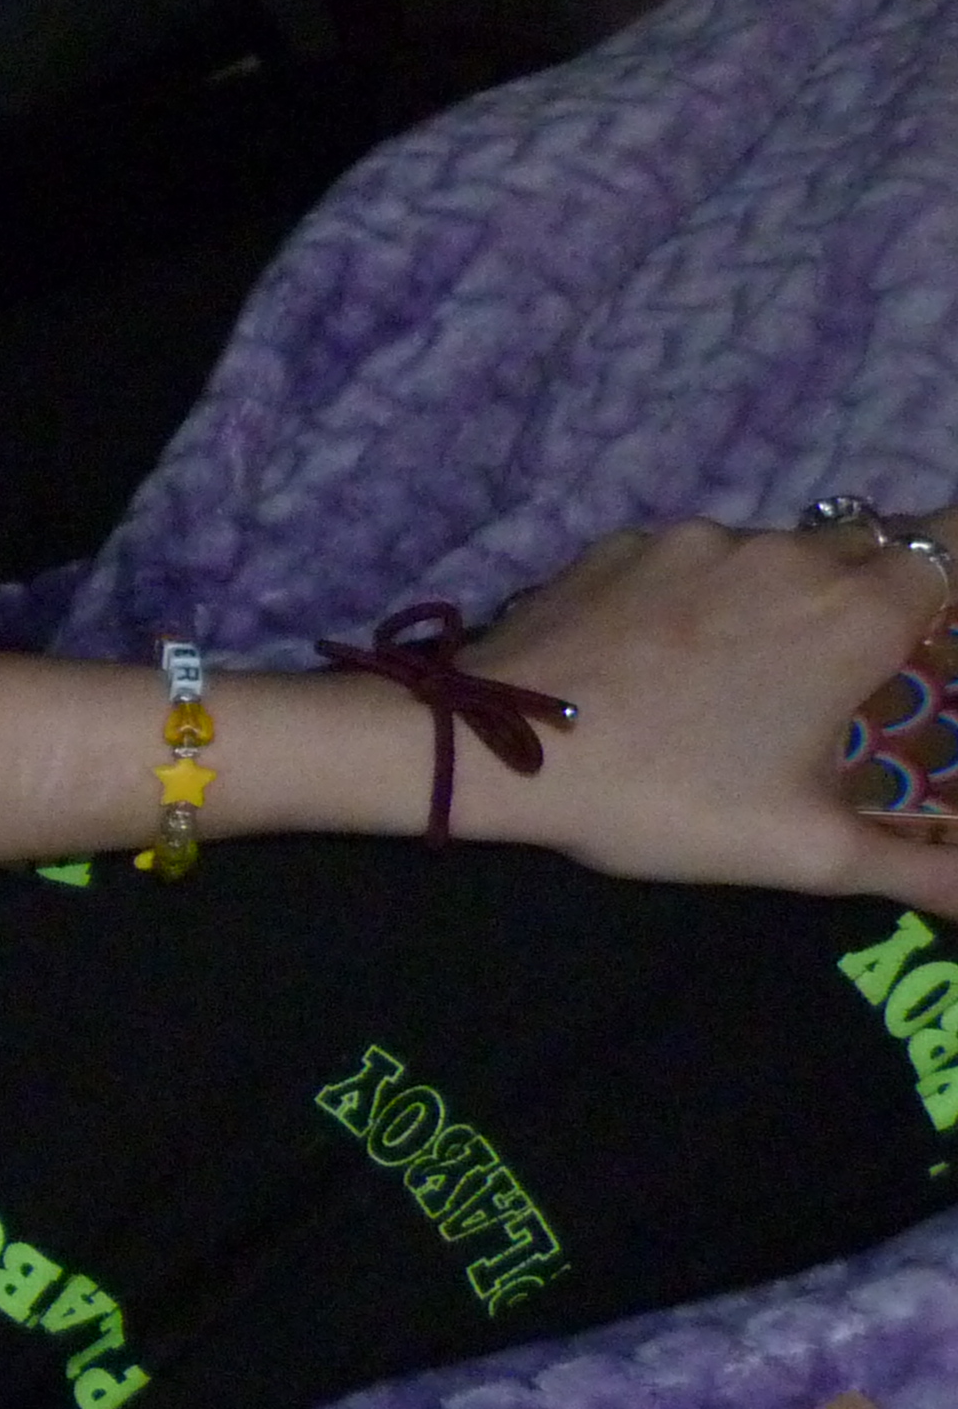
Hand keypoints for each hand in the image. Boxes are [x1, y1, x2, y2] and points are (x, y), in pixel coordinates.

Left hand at [453, 514, 957, 908]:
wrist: (496, 748)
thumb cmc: (669, 797)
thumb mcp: (808, 851)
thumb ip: (921, 867)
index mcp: (856, 614)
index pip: (950, 555)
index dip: (947, 586)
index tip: (927, 635)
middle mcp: (788, 554)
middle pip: (864, 551)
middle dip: (866, 597)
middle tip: (834, 672)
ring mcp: (698, 541)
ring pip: (772, 554)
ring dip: (774, 598)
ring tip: (734, 677)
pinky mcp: (622, 544)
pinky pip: (688, 559)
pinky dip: (694, 595)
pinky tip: (659, 660)